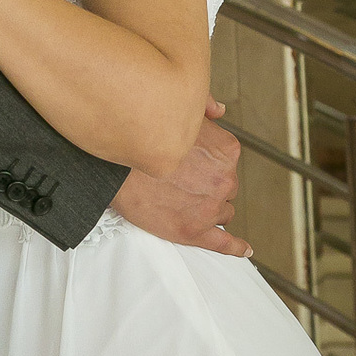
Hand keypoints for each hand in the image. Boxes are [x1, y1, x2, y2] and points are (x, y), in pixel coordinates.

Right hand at [111, 98, 250, 256]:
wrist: (112, 167)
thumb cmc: (142, 138)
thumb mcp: (179, 109)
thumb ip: (204, 107)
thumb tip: (220, 109)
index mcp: (225, 151)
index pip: (228, 164)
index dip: (209, 165)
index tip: (192, 165)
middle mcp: (223, 179)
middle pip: (226, 189)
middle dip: (209, 187)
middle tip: (183, 183)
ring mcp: (209, 207)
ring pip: (222, 212)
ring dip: (209, 208)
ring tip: (183, 203)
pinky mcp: (193, 231)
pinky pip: (223, 243)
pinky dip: (236, 247)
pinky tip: (244, 249)